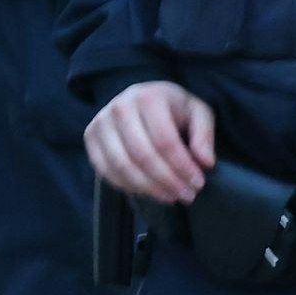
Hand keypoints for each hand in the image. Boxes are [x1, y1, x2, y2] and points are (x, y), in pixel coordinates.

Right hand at [84, 80, 216, 203]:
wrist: (141, 100)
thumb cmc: (173, 109)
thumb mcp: (198, 113)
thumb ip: (204, 135)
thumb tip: (205, 163)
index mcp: (148, 97)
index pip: (165, 141)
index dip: (182, 167)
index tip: (199, 183)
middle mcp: (119, 107)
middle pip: (143, 155)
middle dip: (167, 181)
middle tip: (187, 196)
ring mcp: (100, 122)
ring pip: (122, 166)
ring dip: (149, 188)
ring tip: (171, 197)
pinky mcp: (90, 137)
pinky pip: (105, 170)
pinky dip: (128, 186)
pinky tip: (148, 191)